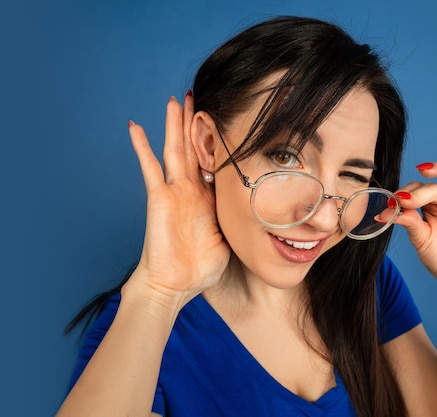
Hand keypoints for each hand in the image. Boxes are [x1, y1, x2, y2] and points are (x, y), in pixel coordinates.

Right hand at [127, 93, 230, 302]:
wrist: (174, 285)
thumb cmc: (200, 269)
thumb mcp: (228, 241)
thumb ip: (236, 222)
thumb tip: (255, 213)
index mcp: (208, 199)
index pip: (214, 164)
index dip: (218, 143)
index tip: (227, 122)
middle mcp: (191, 190)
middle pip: (194, 149)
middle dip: (197, 124)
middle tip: (200, 97)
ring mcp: (174, 192)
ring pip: (175, 150)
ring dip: (175, 125)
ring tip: (176, 100)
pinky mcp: (158, 198)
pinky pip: (149, 167)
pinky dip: (142, 147)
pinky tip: (136, 127)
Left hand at [389, 135, 436, 287]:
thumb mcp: (419, 238)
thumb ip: (408, 221)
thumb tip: (389, 210)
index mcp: (430, 203)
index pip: (415, 191)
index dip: (401, 199)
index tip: (387, 210)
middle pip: (433, 185)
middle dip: (417, 192)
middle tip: (403, 201)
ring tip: (424, 169)